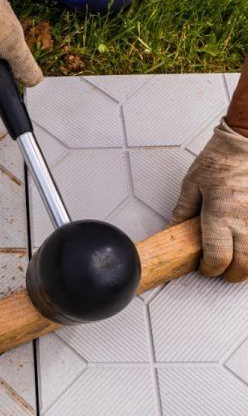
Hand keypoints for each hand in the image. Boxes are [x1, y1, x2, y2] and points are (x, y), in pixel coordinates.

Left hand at [173, 119, 247, 281]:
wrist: (244, 142)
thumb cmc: (219, 159)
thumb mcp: (191, 184)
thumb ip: (184, 210)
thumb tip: (175, 228)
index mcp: (220, 215)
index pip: (218, 257)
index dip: (210, 268)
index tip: (205, 266)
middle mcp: (243, 220)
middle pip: (243, 265)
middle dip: (230, 273)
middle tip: (221, 269)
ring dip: (246, 264)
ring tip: (235, 260)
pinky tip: (246, 246)